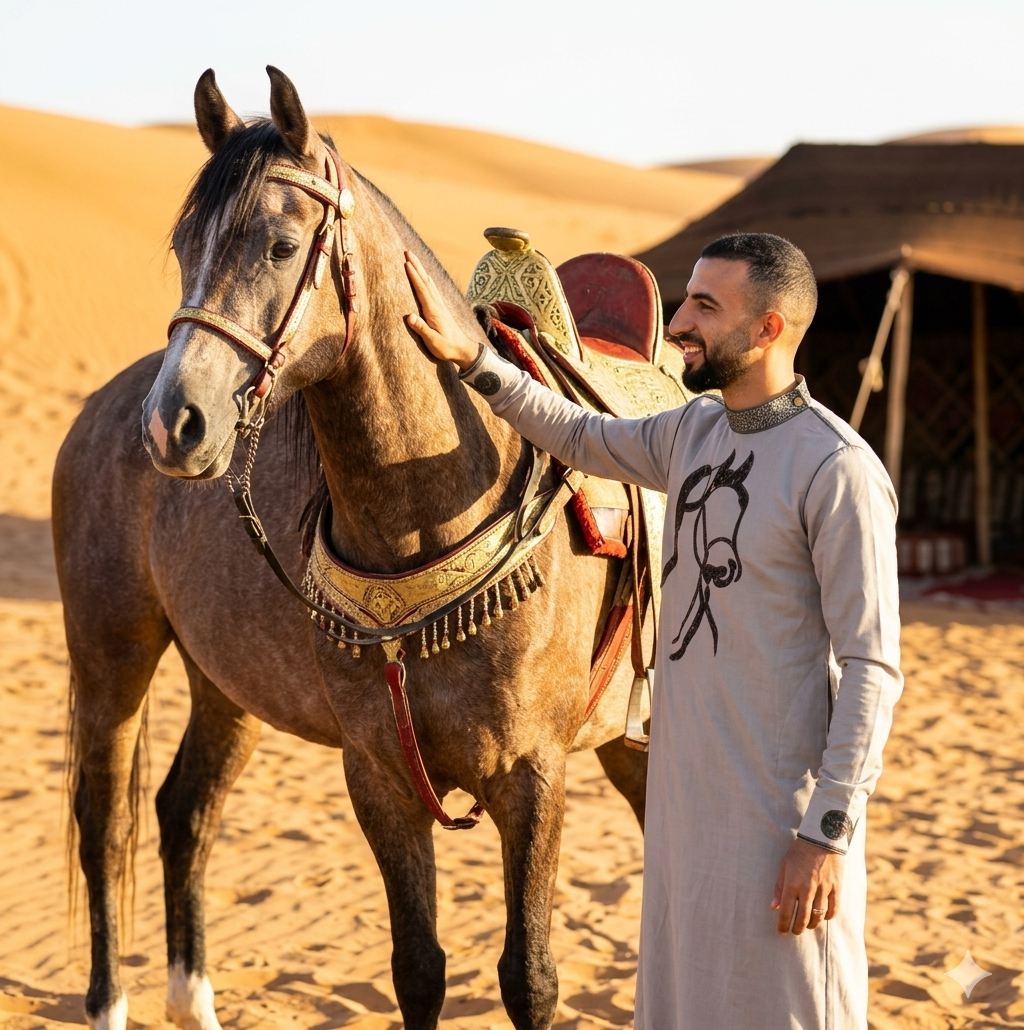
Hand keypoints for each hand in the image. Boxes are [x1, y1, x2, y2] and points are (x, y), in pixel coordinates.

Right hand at [404, 251, 480, 369]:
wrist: (463, 349)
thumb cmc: (447, 348)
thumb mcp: (433, 342)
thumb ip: (422, 329)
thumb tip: (409, 316)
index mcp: (433, 311)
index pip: (422, 289)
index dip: (414, 276)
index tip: (406, 262)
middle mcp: (437, 305)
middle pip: (425, 281)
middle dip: (416, 265)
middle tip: (407, 251)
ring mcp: (440, 305)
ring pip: (429, 282)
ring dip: (421, 269)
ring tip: (413, 258)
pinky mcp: (441, 308)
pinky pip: (432, 288)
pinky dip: (426, 278)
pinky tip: (424, 275)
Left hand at [770, 838, 842, 934]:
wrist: (821, 838)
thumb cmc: (799, 852)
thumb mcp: (784, 866)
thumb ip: (779, 887)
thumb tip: (774, 906)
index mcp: (792, 883)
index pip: (787, 911)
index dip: (783, 924)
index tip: (781, 932)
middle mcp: (808, 888)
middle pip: (803, 917)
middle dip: (797, 928)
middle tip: (794, 931)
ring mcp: (824, 888)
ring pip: (818, 916)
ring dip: (812, 925)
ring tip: (807, 926)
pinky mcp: (836, 887)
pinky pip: (834, 909)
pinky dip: (828, 916)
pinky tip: (823, 917)